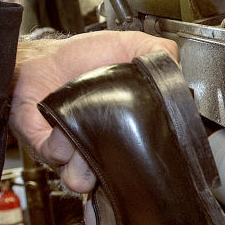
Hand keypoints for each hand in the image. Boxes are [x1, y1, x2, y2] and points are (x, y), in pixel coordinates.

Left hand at [11, 31, 177, 193]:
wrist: (44, 59)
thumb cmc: (83, 57)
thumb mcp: (130, 45)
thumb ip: (160, 54)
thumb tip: (181, 71)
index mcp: (126, 128)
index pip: (144, 157)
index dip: (149, 157)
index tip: (149, 144)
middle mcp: (101, 147)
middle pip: (116, 179)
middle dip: (117, 167)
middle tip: (117, 141)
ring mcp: (75, 152)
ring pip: (84, 179)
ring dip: (86, 163)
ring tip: (85, 137)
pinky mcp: (48, 149)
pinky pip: (57, 159)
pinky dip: (61, 144)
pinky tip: (62, 126)